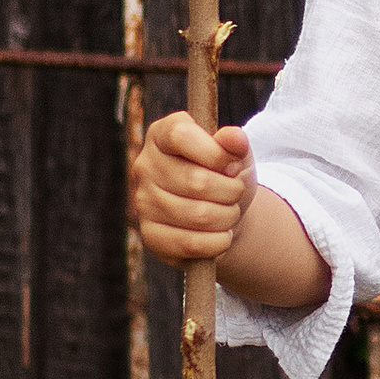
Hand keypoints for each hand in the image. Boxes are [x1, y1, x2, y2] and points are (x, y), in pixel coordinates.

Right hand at [132, 111, 251, 267]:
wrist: (220, 213)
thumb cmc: (225, 176)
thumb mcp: (236, 154)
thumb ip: (235, 143)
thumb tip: (234, 137)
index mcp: (161, 135)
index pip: (180, 136)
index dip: (215, 153)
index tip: (234, 165)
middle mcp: (145, 166)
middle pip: (196, 181)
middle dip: (231, 191)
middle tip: (236, 193)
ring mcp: (143, 202)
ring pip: (198, 215)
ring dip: (228, 217)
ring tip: (231, 213)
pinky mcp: (150, 235)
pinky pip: (190, 243)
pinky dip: (218, 242)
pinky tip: (222, 235)